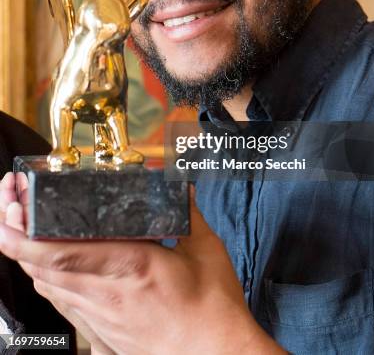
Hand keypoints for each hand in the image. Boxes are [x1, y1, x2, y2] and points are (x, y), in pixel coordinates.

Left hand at [0, 185, 284, 354]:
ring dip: (26, 256)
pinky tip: (47, 266)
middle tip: (9, 206)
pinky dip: (44, 279)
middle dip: (13, 235)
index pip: (59, 253)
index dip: (24, 233)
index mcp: (129, 265)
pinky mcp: (101, 330)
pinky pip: (60, 302)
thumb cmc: (210, 310)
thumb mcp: (205, 249)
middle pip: (39, 267)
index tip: (11, 206)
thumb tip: (180, 188)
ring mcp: (99, 315)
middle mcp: (104, 293)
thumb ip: (187, 213)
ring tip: (23, 228)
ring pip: (45, 285)